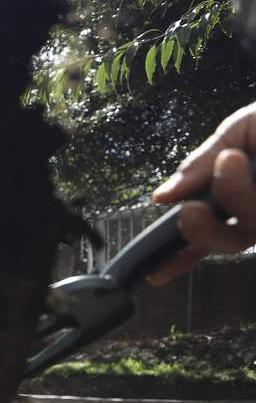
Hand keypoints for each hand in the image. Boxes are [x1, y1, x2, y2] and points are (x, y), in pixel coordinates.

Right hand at [148, 102, 255, 282]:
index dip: (181, 257)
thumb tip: (162, 196)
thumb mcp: (239, 129)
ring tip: (231, 160)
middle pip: (230, 241)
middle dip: (205, 230)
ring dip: (238, 198)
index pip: (209, 234)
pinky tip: (241, 162)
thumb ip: (202, 161)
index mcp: (241, 199)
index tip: (156, 272)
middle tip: (189, 209)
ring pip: (254, 229)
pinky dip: (252, 193)